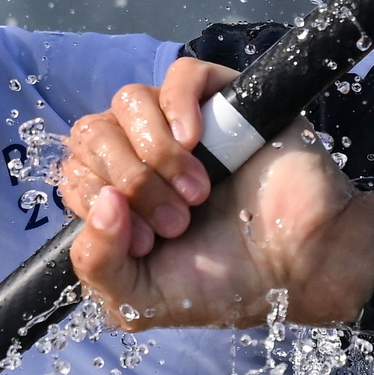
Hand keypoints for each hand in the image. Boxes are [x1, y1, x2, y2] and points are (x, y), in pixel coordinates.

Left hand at [59, 58, 373, 332]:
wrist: (302, 270)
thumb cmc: (226, 284)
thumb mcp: (141, 300)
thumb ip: (96, 266)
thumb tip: (101, 204)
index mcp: (118, 197)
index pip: (72, 172)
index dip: (97, 202)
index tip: (144, 240)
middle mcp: (141, 154)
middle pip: (92, 133)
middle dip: (131, 183)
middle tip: (176, 222)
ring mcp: (182, 123)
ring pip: (127, 101)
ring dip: (155, 153)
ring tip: (196, 192)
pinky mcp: (224, 100)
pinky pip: (180, 74)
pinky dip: (178, 106)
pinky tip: (197, 143)